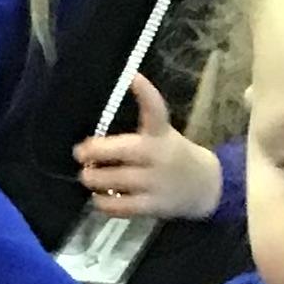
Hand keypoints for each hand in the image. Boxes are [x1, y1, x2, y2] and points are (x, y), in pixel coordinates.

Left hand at [74, 77, 221, 221]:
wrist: (203, 186)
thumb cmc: (171, 156)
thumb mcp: (162, 135)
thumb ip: (135, 134)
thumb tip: (91, 144)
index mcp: (161, 133)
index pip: (155, 110)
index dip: (146, 93)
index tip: (133, 77)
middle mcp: (158, 155)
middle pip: (122, 150)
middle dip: (95, 151)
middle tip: (79, 152)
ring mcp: (155, 181)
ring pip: (115, 180)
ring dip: (94, 179)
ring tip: (87, 176)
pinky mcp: (152, 205)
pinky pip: (119, 206)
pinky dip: (102, 202)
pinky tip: (98, 197)